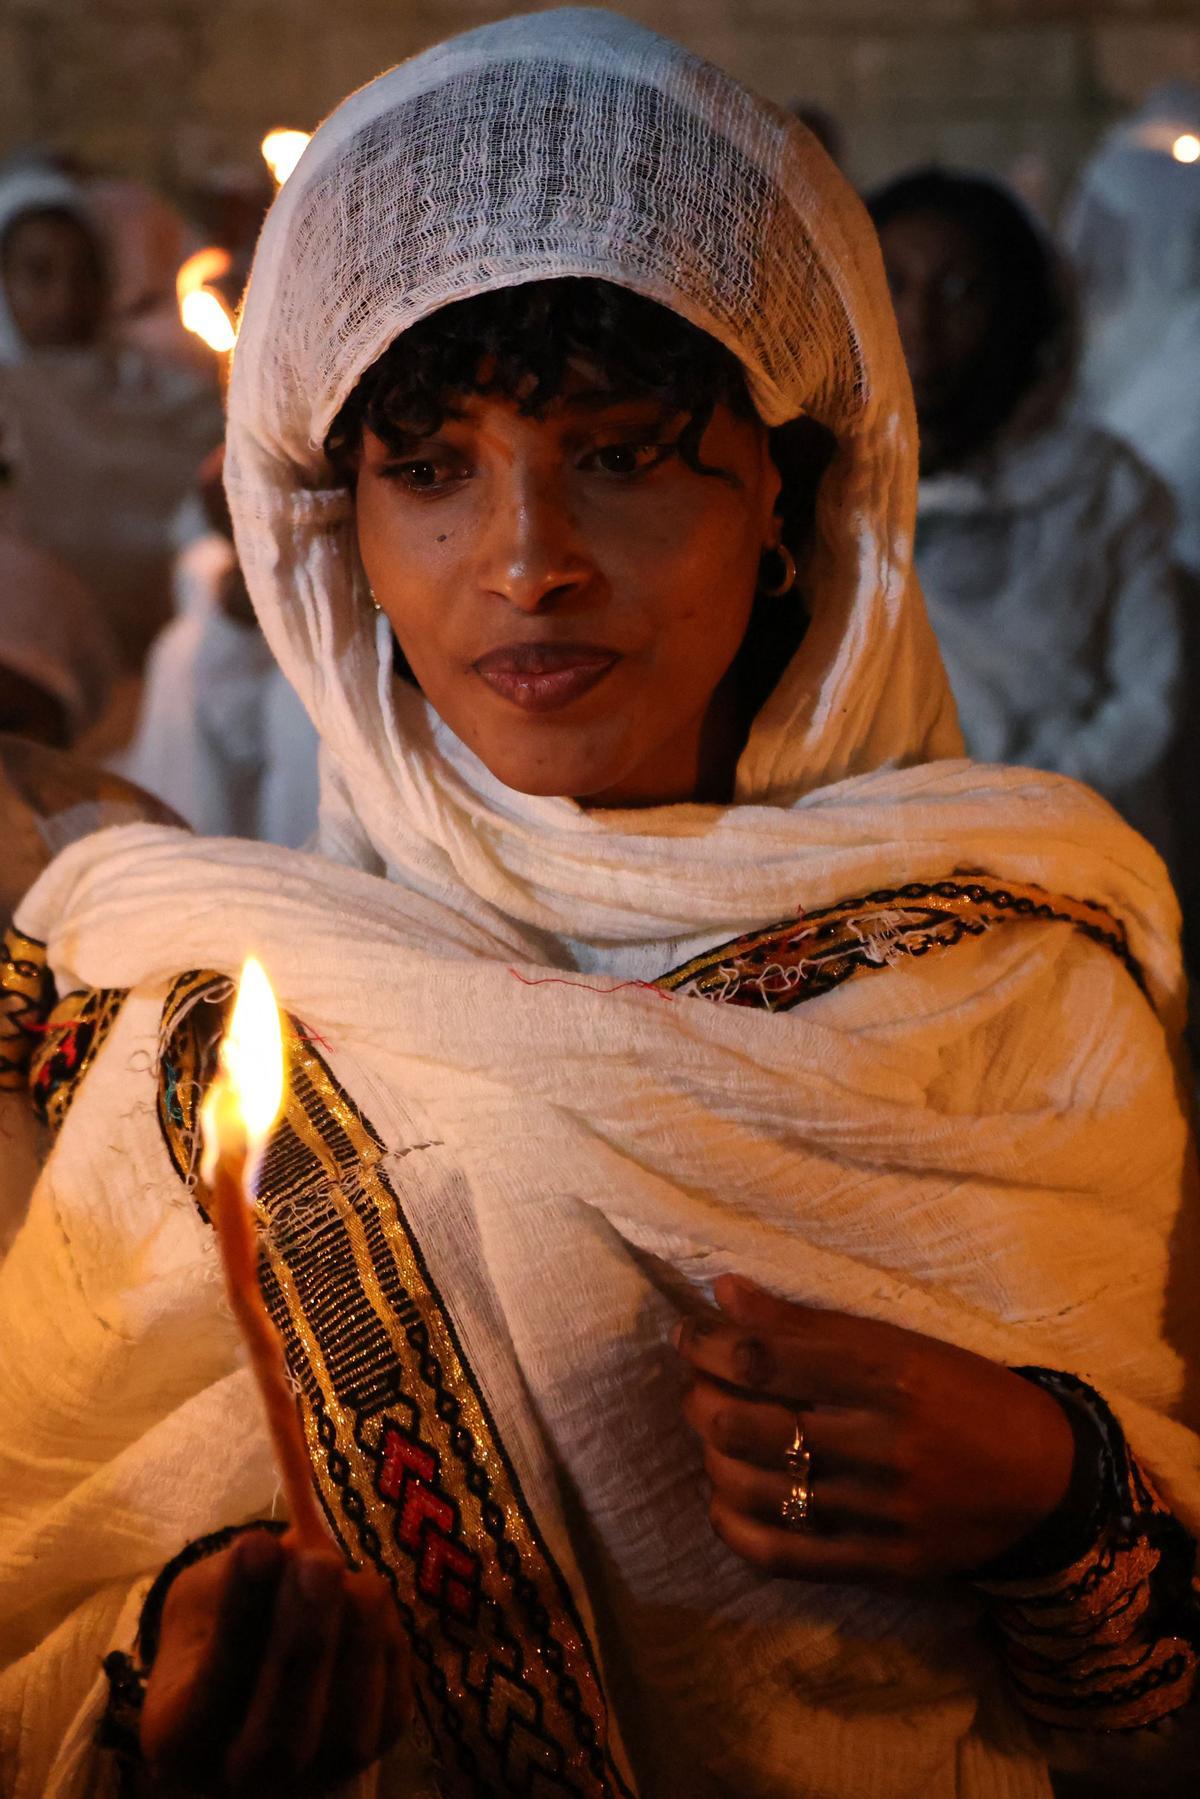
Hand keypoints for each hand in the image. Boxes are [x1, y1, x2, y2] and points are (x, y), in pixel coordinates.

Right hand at [139, 1529, 409, 1796]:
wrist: (252, 1680)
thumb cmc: (215, 1629)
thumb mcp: (202, 1597)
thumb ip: (235, 1580)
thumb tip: (290, 1548)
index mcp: (180, 1738)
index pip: (211, 1686)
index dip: (239, 1612)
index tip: (257, 1544)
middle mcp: (243, 1777)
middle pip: (282, 1731)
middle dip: (307, 1637)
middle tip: (319, 1563)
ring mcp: (313, 1777)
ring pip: (346, 1729)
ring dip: (357, 1639)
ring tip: (350, 1577)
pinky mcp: (372, 1758)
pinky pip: (390, 1710)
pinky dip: (387, 1647)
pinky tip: (367, 1599)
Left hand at [676, 1275, 1074, 1585]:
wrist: (1052, 1485)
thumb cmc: (971, 1396)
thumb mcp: (905, 1343)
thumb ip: (811, 1323)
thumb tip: (724, 1292)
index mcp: (891, 1374)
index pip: (768, 1359)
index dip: (709, 1345)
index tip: (688, 1333)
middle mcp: (883, 1443)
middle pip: (747, 1425)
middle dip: (699, 1398)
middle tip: (695, 1383)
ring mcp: (881, 1511)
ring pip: (755, 1489)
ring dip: (711, 1457)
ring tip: (710, 1434)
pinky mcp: (882, 1565)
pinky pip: (782, 1554)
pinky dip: (733, 1525)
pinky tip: (723, 1498)